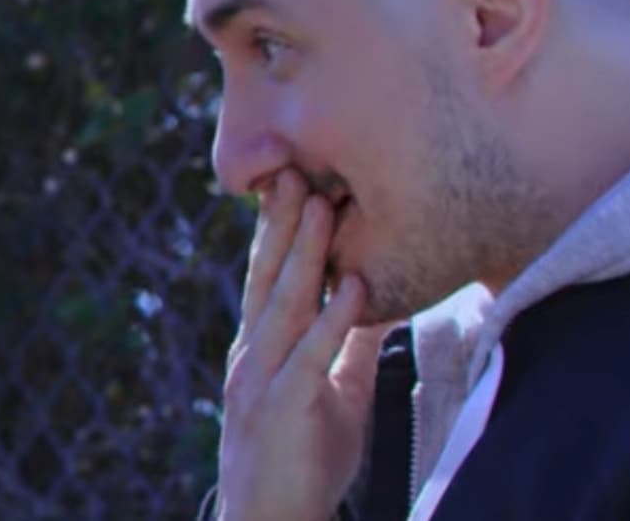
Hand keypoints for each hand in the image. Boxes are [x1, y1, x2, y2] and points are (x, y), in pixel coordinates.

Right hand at [214, 169, 394, 520]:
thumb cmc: (303, 460)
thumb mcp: (332, 392)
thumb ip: (347, 346)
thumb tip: (376, 298)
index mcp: (259, 348)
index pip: (267, 277)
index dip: (279, 231)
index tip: (296, 181)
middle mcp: (252, 356)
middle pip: (267, 277)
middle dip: (281, 223)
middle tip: (296, 169)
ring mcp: (262, 382)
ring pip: (284, 305)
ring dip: (303, 253)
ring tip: (322, 205)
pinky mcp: (285, 410)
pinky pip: (312, 357)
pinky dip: (333, 319)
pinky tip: (354, 287)